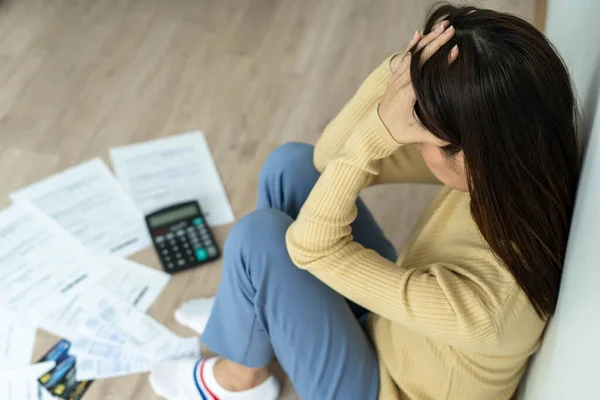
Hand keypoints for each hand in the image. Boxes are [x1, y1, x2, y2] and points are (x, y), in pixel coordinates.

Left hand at [378, 22, 458, 144]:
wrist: (376, 128)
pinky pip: (405, 57)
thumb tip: (456, 139)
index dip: (440, 61)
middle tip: (452, 30)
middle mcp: (401, 82)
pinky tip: (420, 33)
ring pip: (413, 53)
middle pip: (420, 58)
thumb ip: (436, 138)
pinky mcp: (396, 76)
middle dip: (436, 42)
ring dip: (428, 39)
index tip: (455, 51)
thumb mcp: (417, 136)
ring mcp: (397, 77)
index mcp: (407, 94)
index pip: (425, 73)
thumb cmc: (398, 132)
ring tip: (442, 26)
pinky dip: (412, 45)